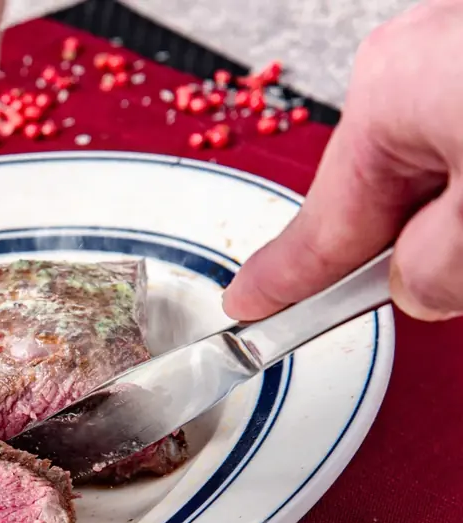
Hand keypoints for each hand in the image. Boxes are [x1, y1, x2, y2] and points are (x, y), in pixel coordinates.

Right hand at [223, 0, 462, 322]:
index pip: (321, 222)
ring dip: (456, 209)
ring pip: (436, 168)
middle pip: (384, 192)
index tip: (250, 303)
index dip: (284, 280)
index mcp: (392, 89)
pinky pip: (461, 137)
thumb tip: (417, 283)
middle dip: (411, 243)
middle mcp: (420, 56)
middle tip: (451, 276)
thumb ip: (437, 267)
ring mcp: (462, 49)